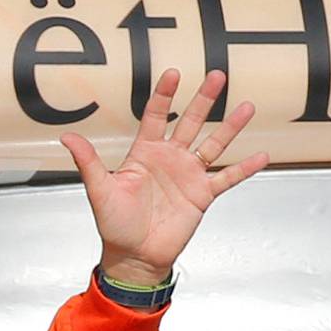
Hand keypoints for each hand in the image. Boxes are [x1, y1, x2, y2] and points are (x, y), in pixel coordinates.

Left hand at [60, 69, 266, 288]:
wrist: (133, 257)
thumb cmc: (114, 225)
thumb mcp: (99, 191)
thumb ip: (88, 162)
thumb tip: (66, 138)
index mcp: (145, 153)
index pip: (156, 116)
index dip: (164, 95)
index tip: (173, 73)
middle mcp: (169, 159)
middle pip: (190, 122)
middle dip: (203, 100)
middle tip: (217, 75)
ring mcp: (188, 175)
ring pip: (214, 144)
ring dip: (230, 127)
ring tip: (247, 107)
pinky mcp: (202, 195)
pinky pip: (227, 178)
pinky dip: (244, 168)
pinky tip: (263, 155)